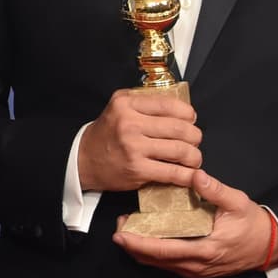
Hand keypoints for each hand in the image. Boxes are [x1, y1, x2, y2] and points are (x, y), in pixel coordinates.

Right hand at [78, 89, 201, 191]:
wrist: (83, 159)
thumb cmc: (106, 133)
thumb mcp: (119, 107)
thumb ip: (144, 103)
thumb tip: (179, 108)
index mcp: (126, 104)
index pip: (168, 104)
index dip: (188, 113)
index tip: (191, 119)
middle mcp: (130, 123)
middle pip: (179, 128)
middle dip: (195, 136)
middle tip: (195, 140)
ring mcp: (133, 147)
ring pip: (180, 150)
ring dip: (194, 156)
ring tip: (193, 157)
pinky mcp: (137, 169)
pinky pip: (172, 172)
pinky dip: (187, 175)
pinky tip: (190, 174)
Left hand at [112, 169, 277, 277]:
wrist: (270, 247)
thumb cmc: (253, 226)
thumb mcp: (238, 203)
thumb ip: (216, 189)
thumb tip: (196, 174)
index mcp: (204, 249)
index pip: (164, 250)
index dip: (139, 243)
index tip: (121, 233)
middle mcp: (196, 265)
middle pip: (155, 261)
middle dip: (133, 246)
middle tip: (118, 227)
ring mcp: (195, 270)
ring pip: (159, 264)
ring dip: (141, 250)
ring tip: (127, 230)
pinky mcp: (196, 269)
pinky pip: (168, 264)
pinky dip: (153, 253)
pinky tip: (146, 239)